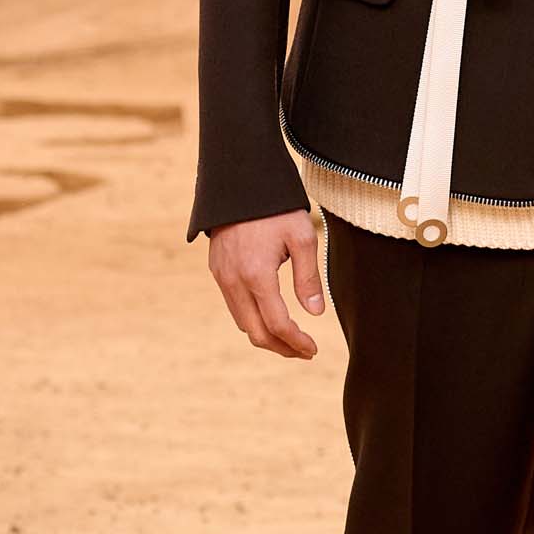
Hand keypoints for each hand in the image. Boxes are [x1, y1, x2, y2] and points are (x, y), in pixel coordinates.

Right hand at [208, 208, 325, 358]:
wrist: (240, 182)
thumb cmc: (276, 208)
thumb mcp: (302, 237)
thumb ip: (309, 277)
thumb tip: (315, 313)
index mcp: (257, 274)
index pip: (277, 324)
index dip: (296, 343)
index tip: (313, 349)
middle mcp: (234, 281)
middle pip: (256, 333)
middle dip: (281, 348)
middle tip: (304, 351)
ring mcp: (221, 277)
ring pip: (242, 323)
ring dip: (266, 336)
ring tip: (290, 338)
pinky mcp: (217, 271)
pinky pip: (234, 306)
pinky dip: (253, 319)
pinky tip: (270, 316)